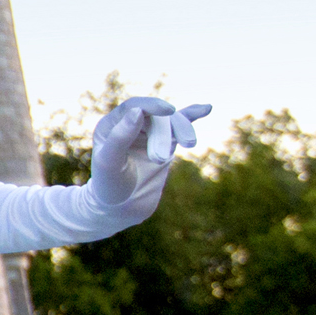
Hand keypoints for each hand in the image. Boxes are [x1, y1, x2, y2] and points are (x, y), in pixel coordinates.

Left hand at [88, 97, 210, 219]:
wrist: (123, 209)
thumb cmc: (110, 186)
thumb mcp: (110, 163)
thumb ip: (120, 137)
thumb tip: (138, 110)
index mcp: (111, 126)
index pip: (134, 106)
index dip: (152, 105)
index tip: (169, 111)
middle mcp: (130, 125)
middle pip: (156, 117)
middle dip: (164, 133)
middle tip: (159, 160)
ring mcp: (149, 132)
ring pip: (171, 122)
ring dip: (183, 129)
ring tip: (189, 144)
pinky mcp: (165, 142)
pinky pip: (179, 125)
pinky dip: (192, 116)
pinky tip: (206, 108)